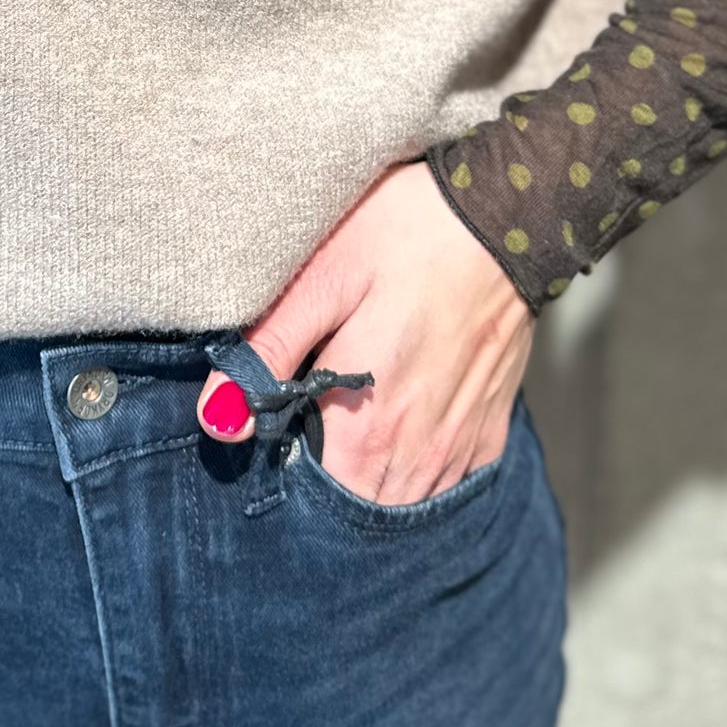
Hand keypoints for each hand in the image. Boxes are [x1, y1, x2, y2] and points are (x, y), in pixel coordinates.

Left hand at [195, 157, 534, 503]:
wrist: (508, 215)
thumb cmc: (404, 238)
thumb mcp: (322, 280)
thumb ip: (269, 353)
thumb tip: (218, 419)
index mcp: (366, 429)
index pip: (310, 501)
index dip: (284, 476)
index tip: (273, 436)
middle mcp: (417, 457)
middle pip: (356, 511)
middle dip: (325, 489)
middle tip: (306, 428)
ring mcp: (459, 450)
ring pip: (402, 505)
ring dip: (370, 485)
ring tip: (348, 430)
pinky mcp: (490, 432)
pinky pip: (445, 483)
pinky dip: (416, 472)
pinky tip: (399, 427)